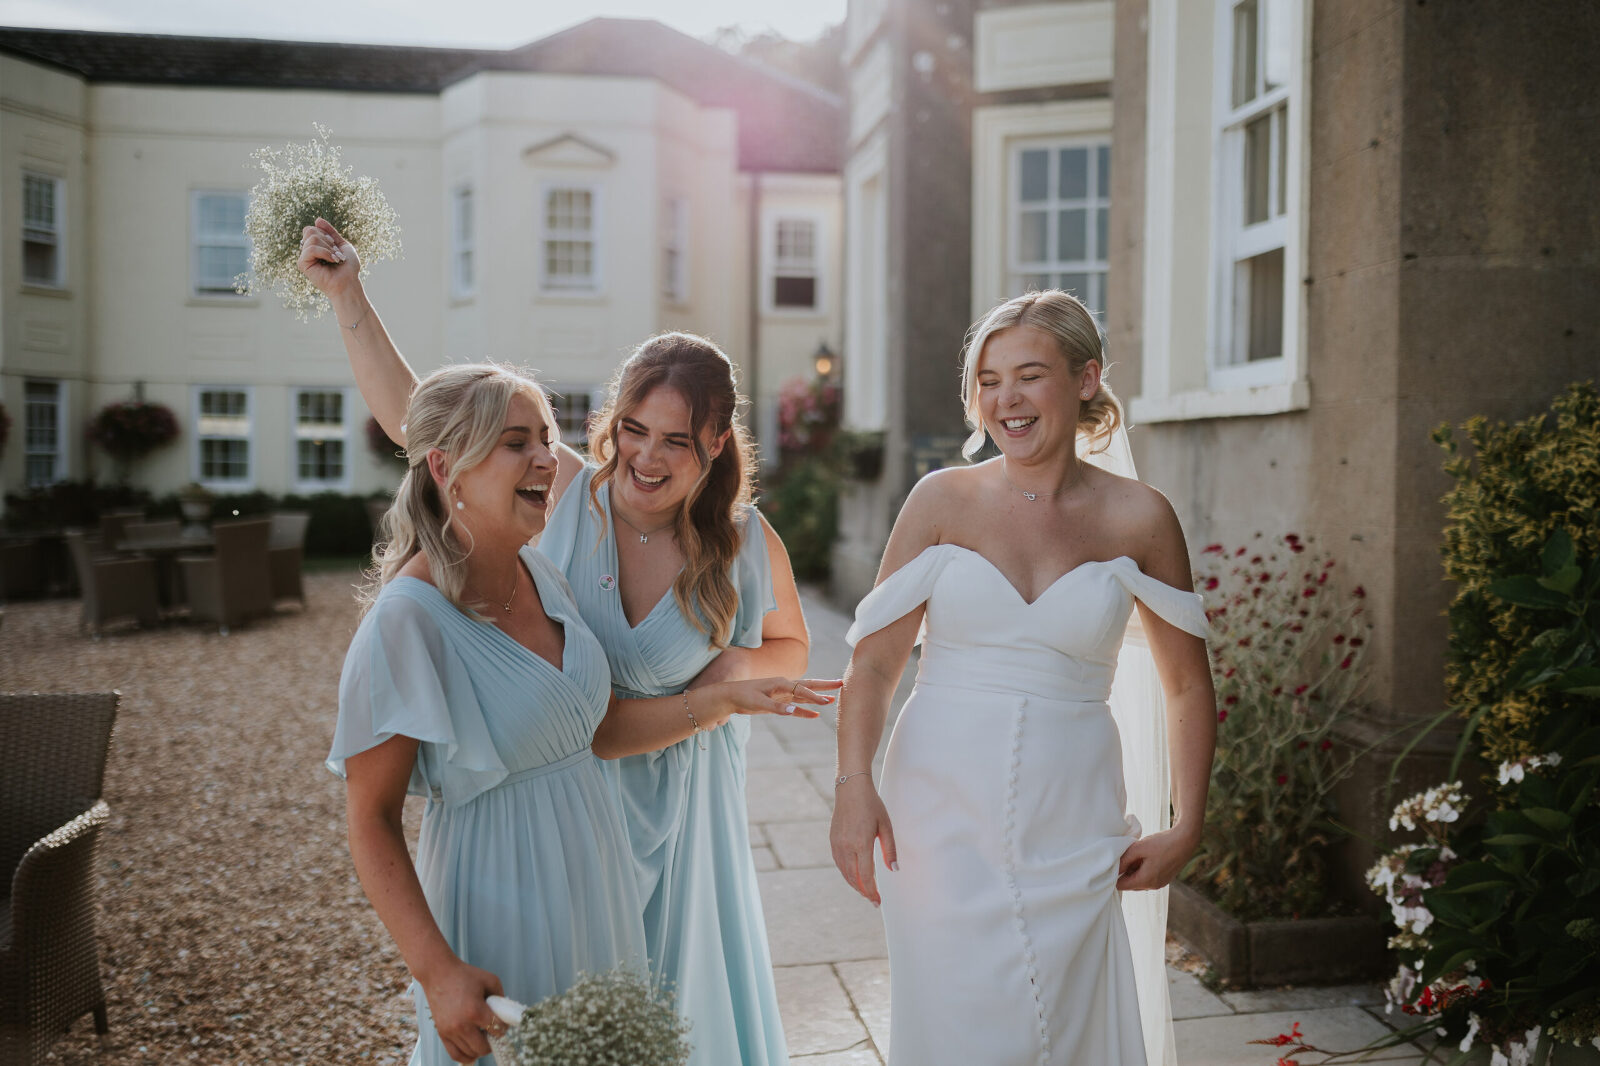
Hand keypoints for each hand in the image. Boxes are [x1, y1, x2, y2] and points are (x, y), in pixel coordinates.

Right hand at [297, 217, 361, 302]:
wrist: (349, 283)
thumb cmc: (348, 267)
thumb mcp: (342, 244)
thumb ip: (330, 232)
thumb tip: (317, 219)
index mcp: (314, 246)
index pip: (312, 229)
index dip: (326, 234)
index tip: (336, 247)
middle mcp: (307, 251)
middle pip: (310, 231)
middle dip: (327, 240)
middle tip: (336, 254)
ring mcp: (304, 257)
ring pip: (312, 238)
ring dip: (328, 248)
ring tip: (336, 259)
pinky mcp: (302, 264)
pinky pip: (311, 249)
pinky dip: (325, 252)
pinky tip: (332, 261)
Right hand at [418, 957, 505, 1063]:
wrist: (438, 973)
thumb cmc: (465, 975)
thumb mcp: (490, 980)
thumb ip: (501, 998)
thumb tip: (506, 1014)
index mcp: (475, 1011)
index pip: (497, 1029)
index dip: (504, 1028)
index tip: (504, 1023)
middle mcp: (461, 1025)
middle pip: (484, 1047)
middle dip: (493, 1042)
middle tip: (494, 1033)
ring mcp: (450, 1031)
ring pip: (471, 1053)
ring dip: (480, 1048)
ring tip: (483, 1038)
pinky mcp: (442, 1033)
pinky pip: (456, 1054)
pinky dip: (466, 1056)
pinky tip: (473, 1051)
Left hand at [706, 677, 840, 720]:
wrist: (730, 696)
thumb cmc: (743, 697)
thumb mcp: (758, 703)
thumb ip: (776, 707)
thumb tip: (792, 711)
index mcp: (780, 683)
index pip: (802, 690)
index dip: (814, 696)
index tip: (827, 701)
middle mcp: (784, 686)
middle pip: (808, 685)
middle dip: (824, 686)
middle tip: (841, 684)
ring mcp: (782, 694)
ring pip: (804, 695)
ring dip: (818, 696)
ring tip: (833, 698)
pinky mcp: (779, 701)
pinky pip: (796, 705)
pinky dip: (805, 710)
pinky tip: (815, 715)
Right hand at [830, 779, 895, 905]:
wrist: (850, 789)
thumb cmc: (872, 805)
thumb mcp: (886, 826)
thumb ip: (890, 849)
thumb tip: (894, 870)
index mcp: (861, 842)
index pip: (865, 876)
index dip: (872, 891)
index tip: (878, 901)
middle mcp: (846, 845)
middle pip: (853, 878)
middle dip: (864, 892)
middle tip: (873, 900)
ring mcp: (837, 843)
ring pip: (844, 872)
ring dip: (854, 884)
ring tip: (866, 891)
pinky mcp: (832, 840)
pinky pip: (839, 863)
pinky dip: (846, 874)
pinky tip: (854, 876)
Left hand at [1116, 825, 1198, 891]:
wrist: (1185, 840)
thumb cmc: (1162, 843)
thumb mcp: (1138, 848)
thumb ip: (1124, 860)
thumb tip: (1113, 869)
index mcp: (1146, 880)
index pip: (1122, 886)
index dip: (1114, 876)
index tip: (1112, 864)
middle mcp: (1153, 886)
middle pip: (1130, 884)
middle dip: (1125, 872)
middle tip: (1125, 856)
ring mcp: (1161, 884)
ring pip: (1139, 881)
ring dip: (1134, 871)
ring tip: (1137, 855)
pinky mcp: (1165, 879)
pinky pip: (1148, 878)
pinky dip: (1143, 870)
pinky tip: (1145, 857)